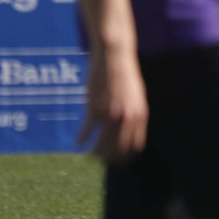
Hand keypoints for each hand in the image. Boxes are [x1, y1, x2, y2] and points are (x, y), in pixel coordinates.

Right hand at [78, 48, 148, 163]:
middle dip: (109, 158)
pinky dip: (81, 139)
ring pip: (101, 144)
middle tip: (101, 161)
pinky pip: (86, 131)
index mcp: (140, 115)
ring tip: (89, 155)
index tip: (119, 160)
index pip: (135, 145)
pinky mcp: (94, 108)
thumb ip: (134, 114)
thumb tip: (130, 130)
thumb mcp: (137, 97)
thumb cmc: (125, 76)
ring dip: (94, 153)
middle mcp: (127, 117)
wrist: (115, 57)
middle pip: (118, 149)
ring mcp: (110, 113)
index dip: (126, 156)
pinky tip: (77, 141)